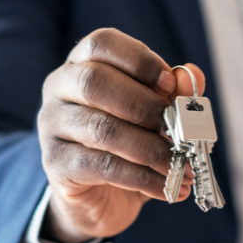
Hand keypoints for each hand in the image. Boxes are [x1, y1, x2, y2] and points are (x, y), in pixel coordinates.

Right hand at [36, 28, 204, 242]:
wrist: (101, 199)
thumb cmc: (129, 146)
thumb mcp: (155, 117)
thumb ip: (173, 94)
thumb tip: (191, 76)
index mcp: (81, 64)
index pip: (101, 44)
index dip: (138, 59)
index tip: (170, 84)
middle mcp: (58, 89)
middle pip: (94, 82)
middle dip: (144, 105)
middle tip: (180, 129)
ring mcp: (51, 127)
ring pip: (102, 129)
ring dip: (151, 148)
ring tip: (184, 165)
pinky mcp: (55, 165)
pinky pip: (103, 166)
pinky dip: (142, 177)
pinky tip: (167, 186)